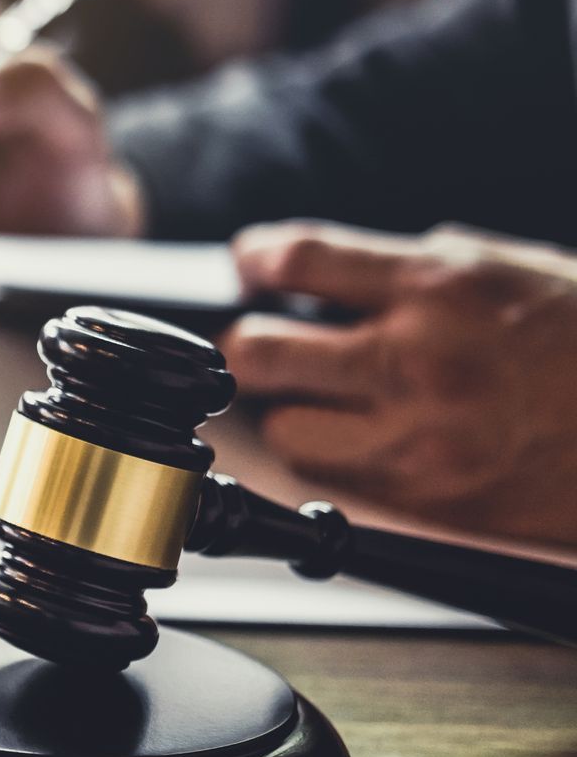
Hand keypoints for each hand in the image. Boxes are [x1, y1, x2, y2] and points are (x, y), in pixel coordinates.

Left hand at [222, 221, 576, 543]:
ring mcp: (417, 435)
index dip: (256, 259)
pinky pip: (334, 478)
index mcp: (441, 285)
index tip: (251, 265)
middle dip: (248, 345)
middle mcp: (417, 358)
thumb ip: (413, 273)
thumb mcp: (508, 270)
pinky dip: (335, 457)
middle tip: (260, 341)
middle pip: (259, 351)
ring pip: (283, 428)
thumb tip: (322, 274)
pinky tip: (363, 439)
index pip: (301, 259)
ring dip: (291, 412)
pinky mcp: (426, 497)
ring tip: (321, 400)